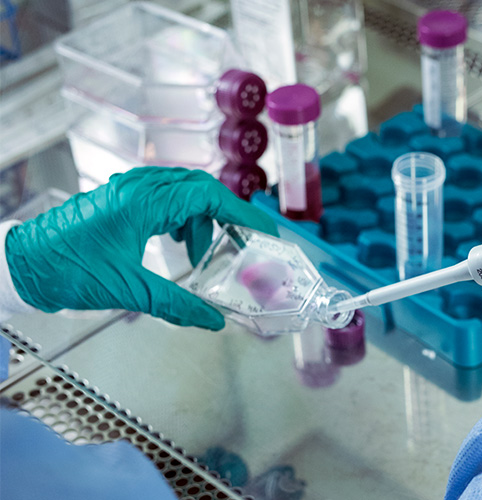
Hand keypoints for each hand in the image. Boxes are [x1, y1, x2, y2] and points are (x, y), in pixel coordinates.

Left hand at [5, 167, 278, 329]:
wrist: (21, 265)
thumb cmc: (68, 271)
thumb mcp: (128, 290)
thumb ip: (177, 305)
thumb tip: (214, 320)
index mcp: (143, 201)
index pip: (208, 195)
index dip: (242, 212)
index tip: (264, 231)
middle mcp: (138, 188)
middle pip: (199, 189)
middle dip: (225, 217)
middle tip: (242, 243)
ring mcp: (127, 190)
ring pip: (182, 193)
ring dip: (200, 220)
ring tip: (201, 255)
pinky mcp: (118, 198)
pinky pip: (163, 198)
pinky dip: (180, 218)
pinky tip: (178, 245)